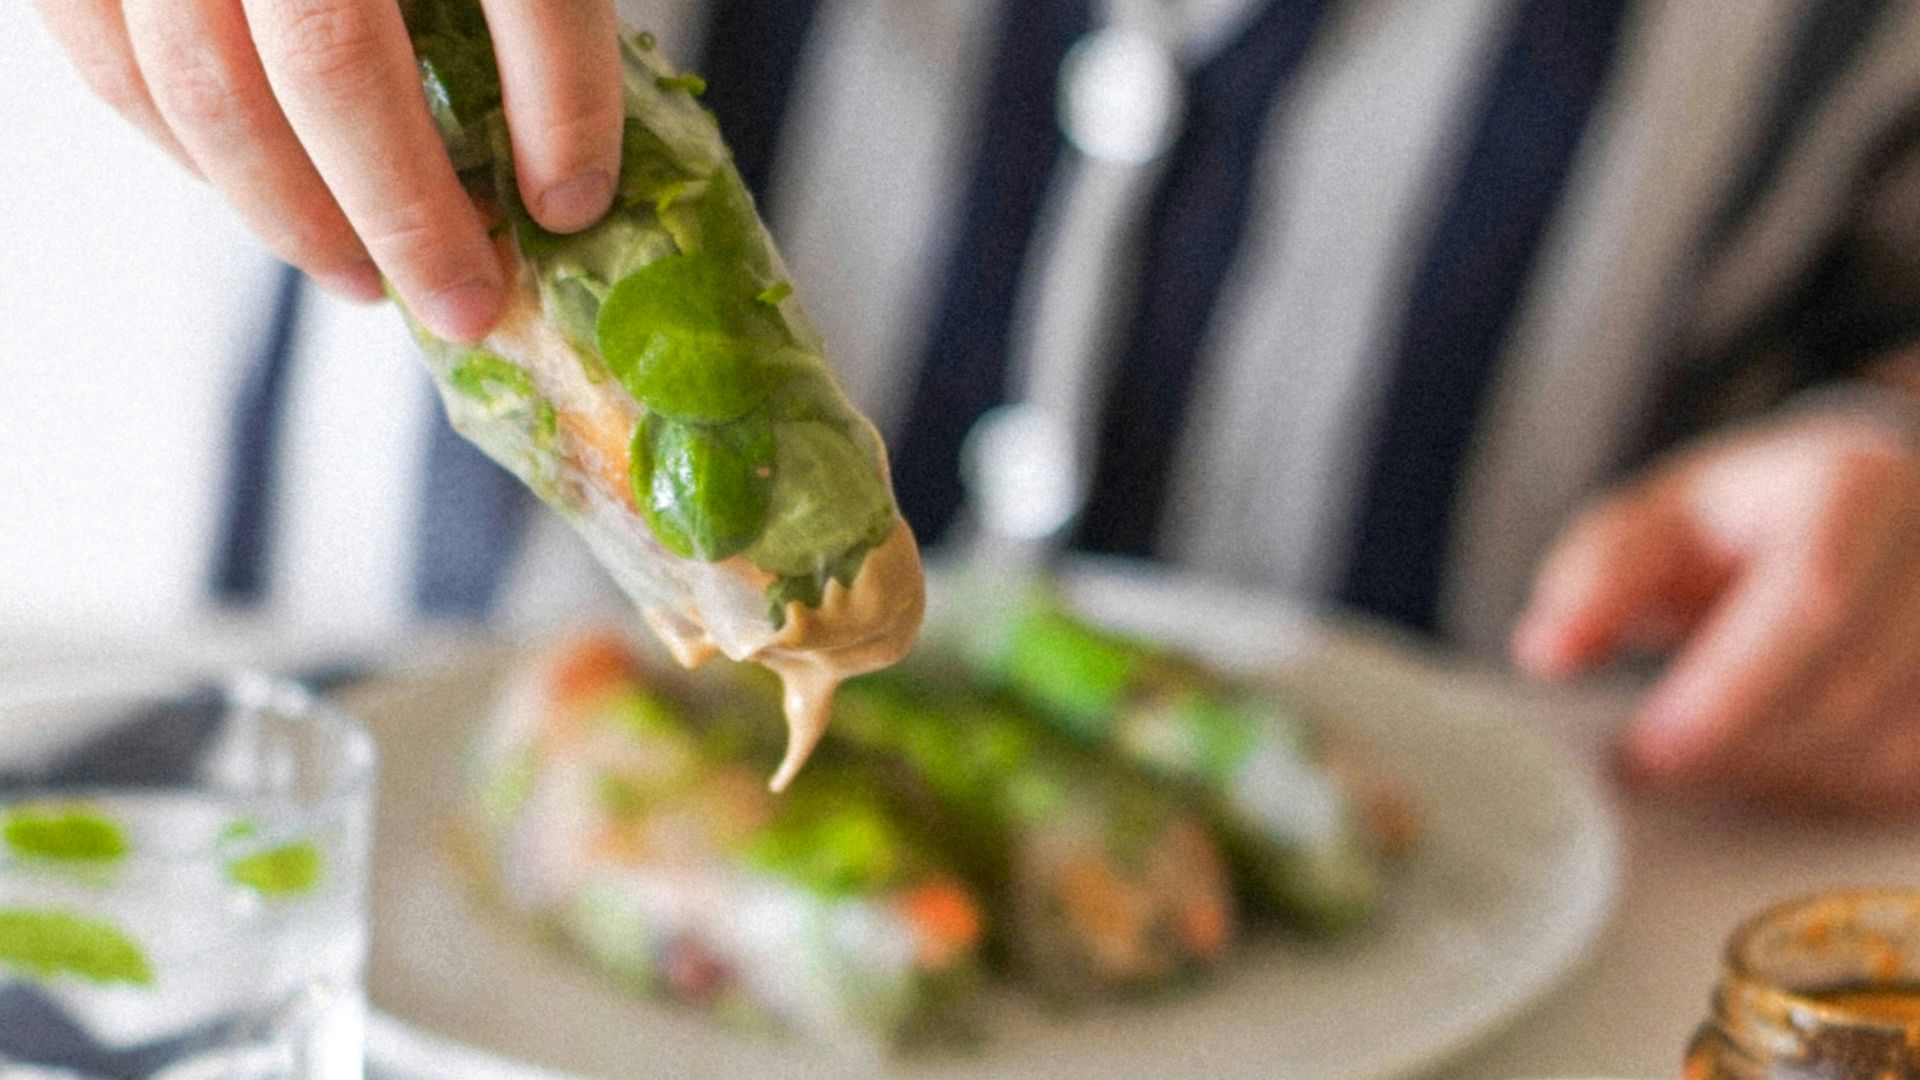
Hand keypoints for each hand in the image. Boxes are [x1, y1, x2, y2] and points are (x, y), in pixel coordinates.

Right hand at [33, 0, 624, 340]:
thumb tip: (570, 138)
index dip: (561, 103)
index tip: (573, 203)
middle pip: (334, 62)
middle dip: (410, 212)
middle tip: (469, 300)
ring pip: (208, 86)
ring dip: (293, 214)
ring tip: (365, 277)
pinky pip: (107, 59)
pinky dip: (184, 150)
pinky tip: (256, 197)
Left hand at [1512, 406, 1919, 815]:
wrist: (1857, 511)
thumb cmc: (1744, 519)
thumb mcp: (1656, 519)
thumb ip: (1595, 576)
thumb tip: (1546, 650)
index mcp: (1855, 483)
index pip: (1812, 597)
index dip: (1727, 690)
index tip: (1647, 751)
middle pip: (1851, 686)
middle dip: (1740, 748)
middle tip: (1654, 768)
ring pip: (1889, 748)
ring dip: (1782, 777)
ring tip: (1706, 756)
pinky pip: (1909, 780)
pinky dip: (1832, 790)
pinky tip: (1775, 764)